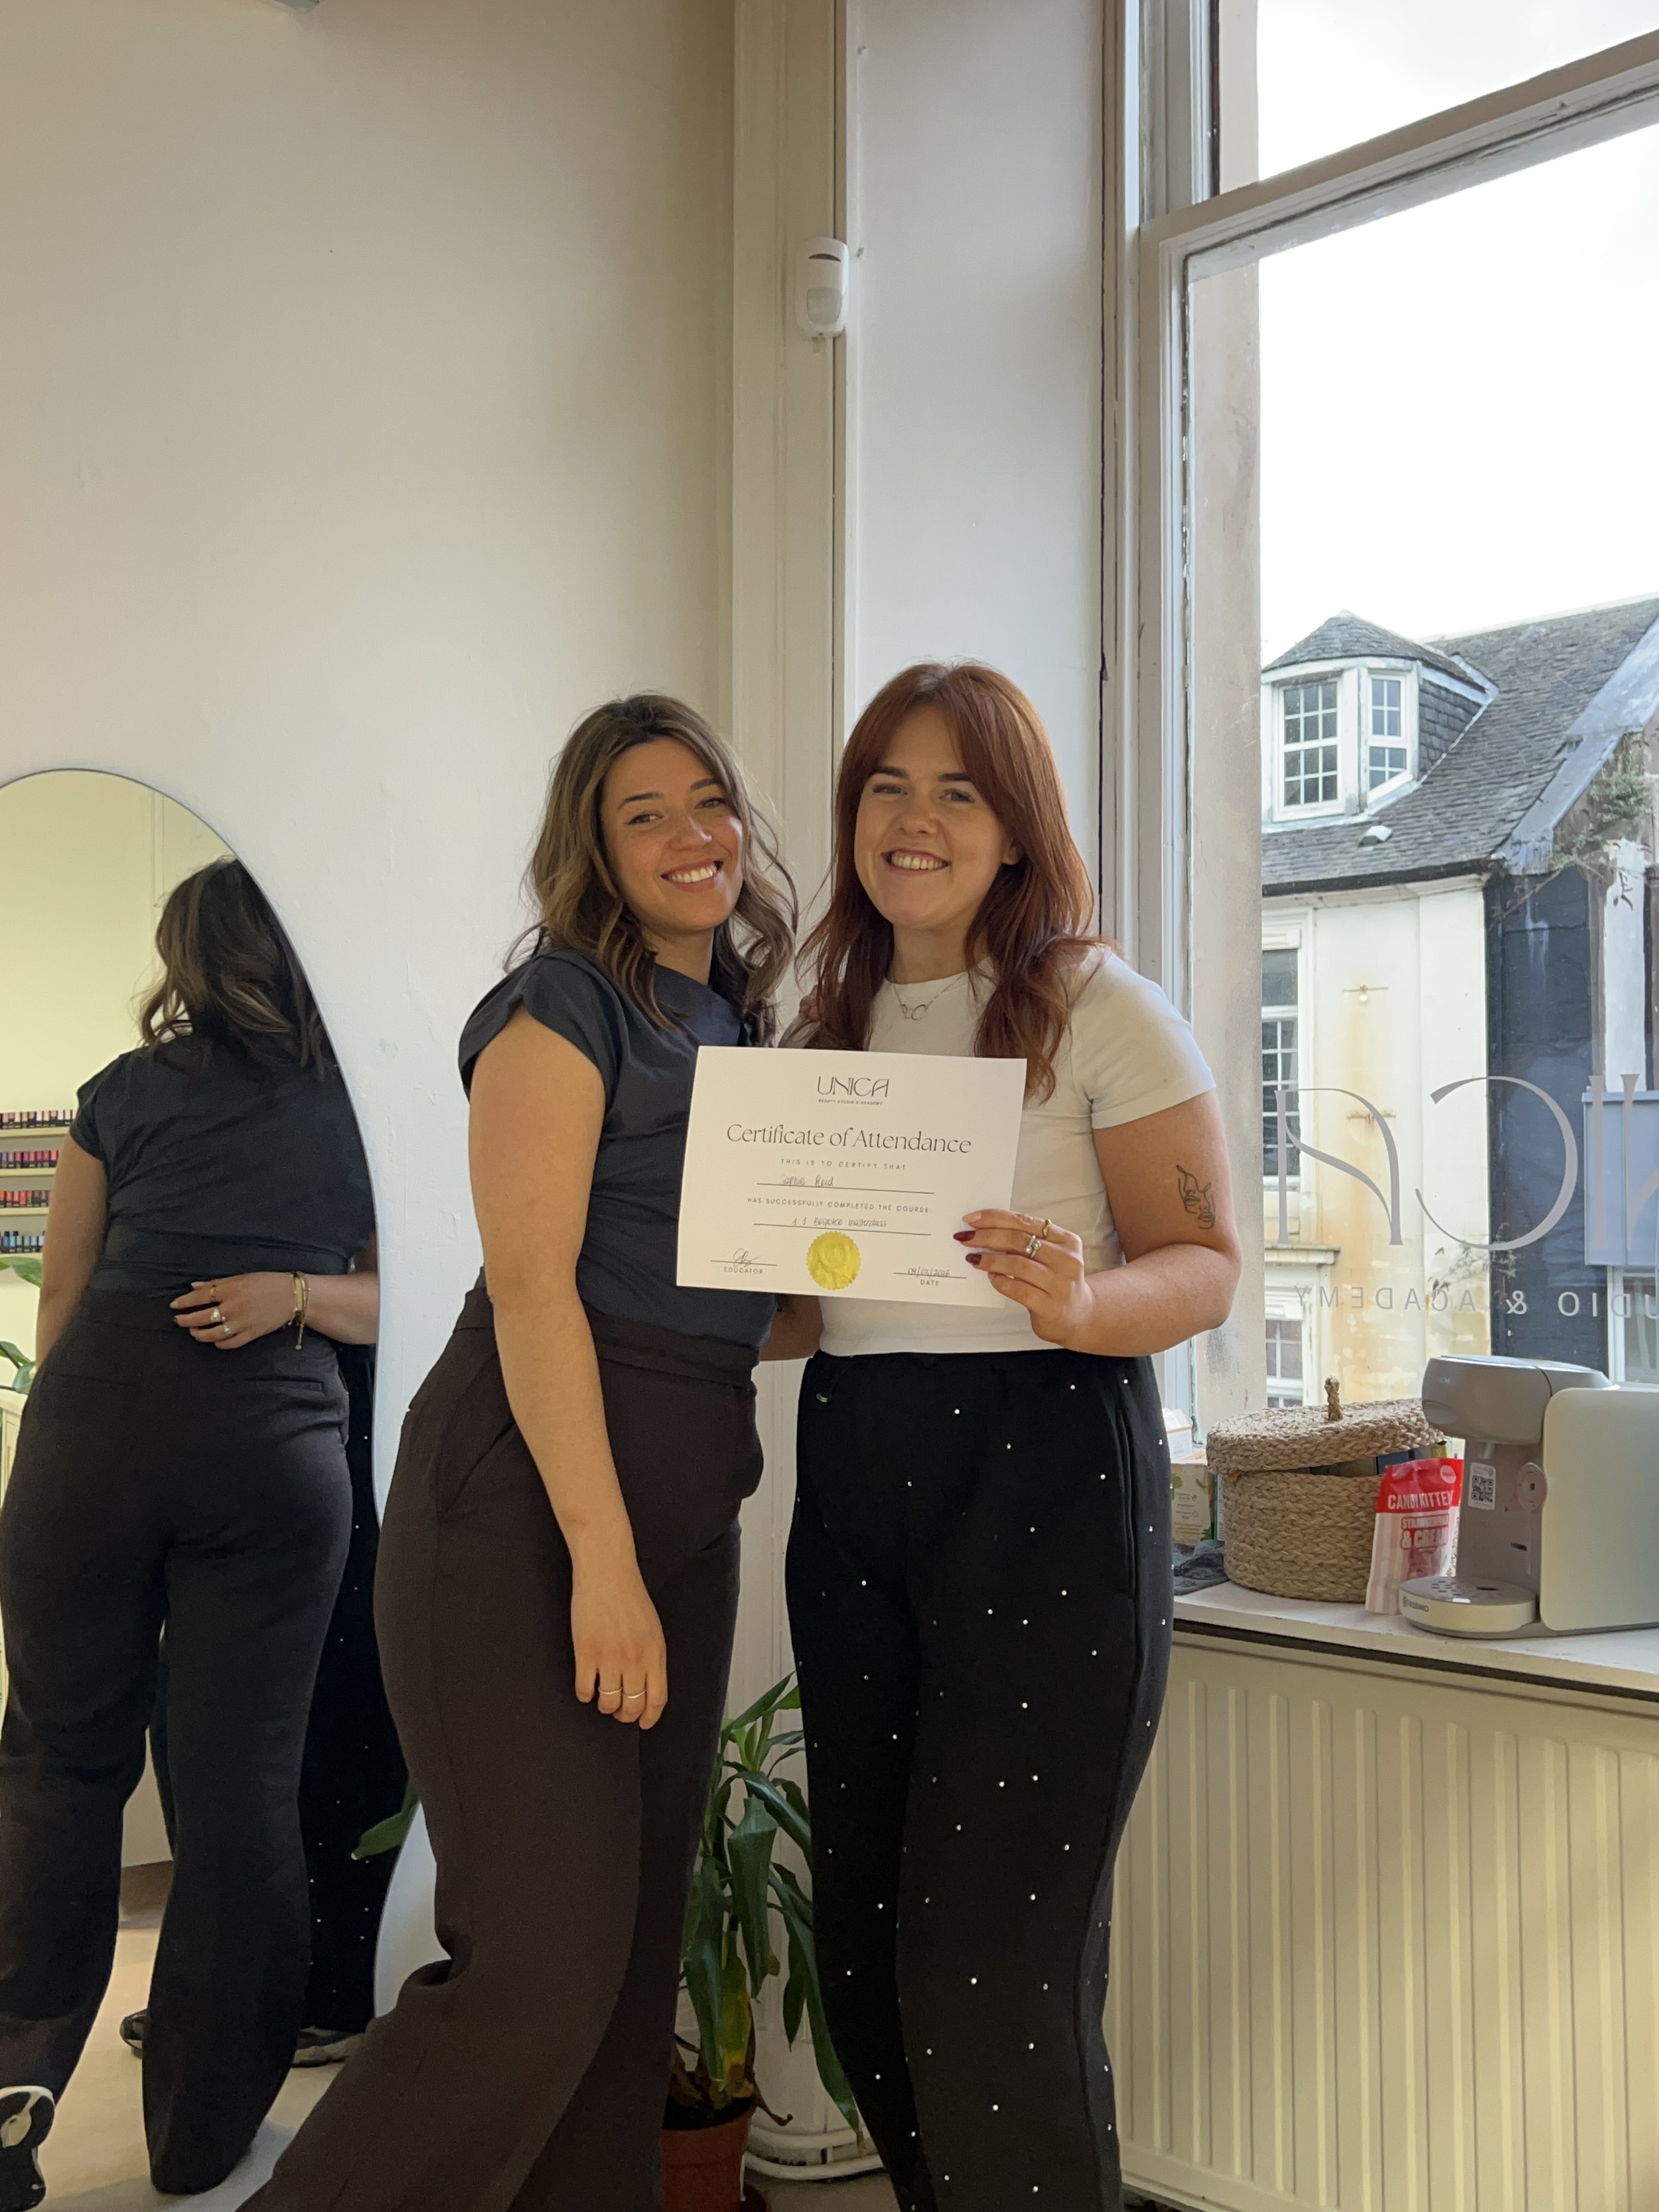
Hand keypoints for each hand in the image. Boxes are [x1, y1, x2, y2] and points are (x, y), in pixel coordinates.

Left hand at [171, 1273, 297, 1349]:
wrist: (292, 1296)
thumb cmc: (267, 1282)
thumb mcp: (241, 1277)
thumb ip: (217, 1283)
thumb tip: (194, 1286)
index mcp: (231, 1290)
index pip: (200, 1297)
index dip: (184, 1302)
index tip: (174, 1305)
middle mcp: (233, 1308)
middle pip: (202, 1318)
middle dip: (186, 1320)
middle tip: (178, 1321)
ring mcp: (242, 1323)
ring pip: (213, 1334)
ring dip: (199, 1334)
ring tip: (193, 1332)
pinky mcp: (251, 1334)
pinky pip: (230, 1344)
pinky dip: (219, 1344)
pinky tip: (214, 1341)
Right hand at [571, 1550, 667, 1727]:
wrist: (607, 1573)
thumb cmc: (630, 1597)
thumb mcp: (653, 1629)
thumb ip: (652, 1658)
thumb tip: (648, 1687)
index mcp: (655, 1653)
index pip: (657, 1700)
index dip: (649, 1717)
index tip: (643, 1722)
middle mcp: (635, 1660)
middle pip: (632, 1706)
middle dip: (626, 1715)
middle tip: (619, 1712)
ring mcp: (609, 1658)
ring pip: (608, 1702)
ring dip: (605, 1706)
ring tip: (603, 1698)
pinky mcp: (586, 1653)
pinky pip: (584, 1690)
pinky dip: (585, 1694)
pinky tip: (586, 1687)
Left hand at [957, 1211, 1093, 1347]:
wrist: (1079, 1315)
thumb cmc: (1056, 1280)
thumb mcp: (1050, 1255)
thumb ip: (1026, 1241)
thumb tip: (985, 1230)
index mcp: (1066, 1240)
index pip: (1024, 1222)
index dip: (994, 1218)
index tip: (971, 1219)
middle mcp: (1067, 1259)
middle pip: (1019, 1240)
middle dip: (987, 1237)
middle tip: (965, 1238)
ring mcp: (1061, 1284)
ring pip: (1017, 1264)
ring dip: (990, 1259)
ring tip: (974, 1258)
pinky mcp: (1051, 1306)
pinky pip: (1018, 1289)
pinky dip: (1000, 1281)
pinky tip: (991, 1278)